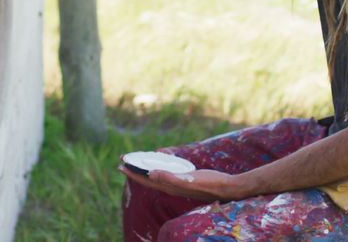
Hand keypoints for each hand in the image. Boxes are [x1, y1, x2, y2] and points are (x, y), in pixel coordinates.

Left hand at [118, 165, 242, 201]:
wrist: (227, 188)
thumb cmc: (209, 183)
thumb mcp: (189, 180)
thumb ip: (170, 178)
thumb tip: (151, 174)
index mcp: (169, 186)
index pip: (146, 180)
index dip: (132, 173)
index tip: (121, 165)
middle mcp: (172, 186)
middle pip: (148, 179)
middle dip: (135, 170)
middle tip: (124, 161)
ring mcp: (179, 184)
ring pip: (157, 176)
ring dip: (146, 169)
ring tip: (138, 162)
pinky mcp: (186, 180)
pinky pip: (168, 173)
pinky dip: (160, 167)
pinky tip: (162, 161)